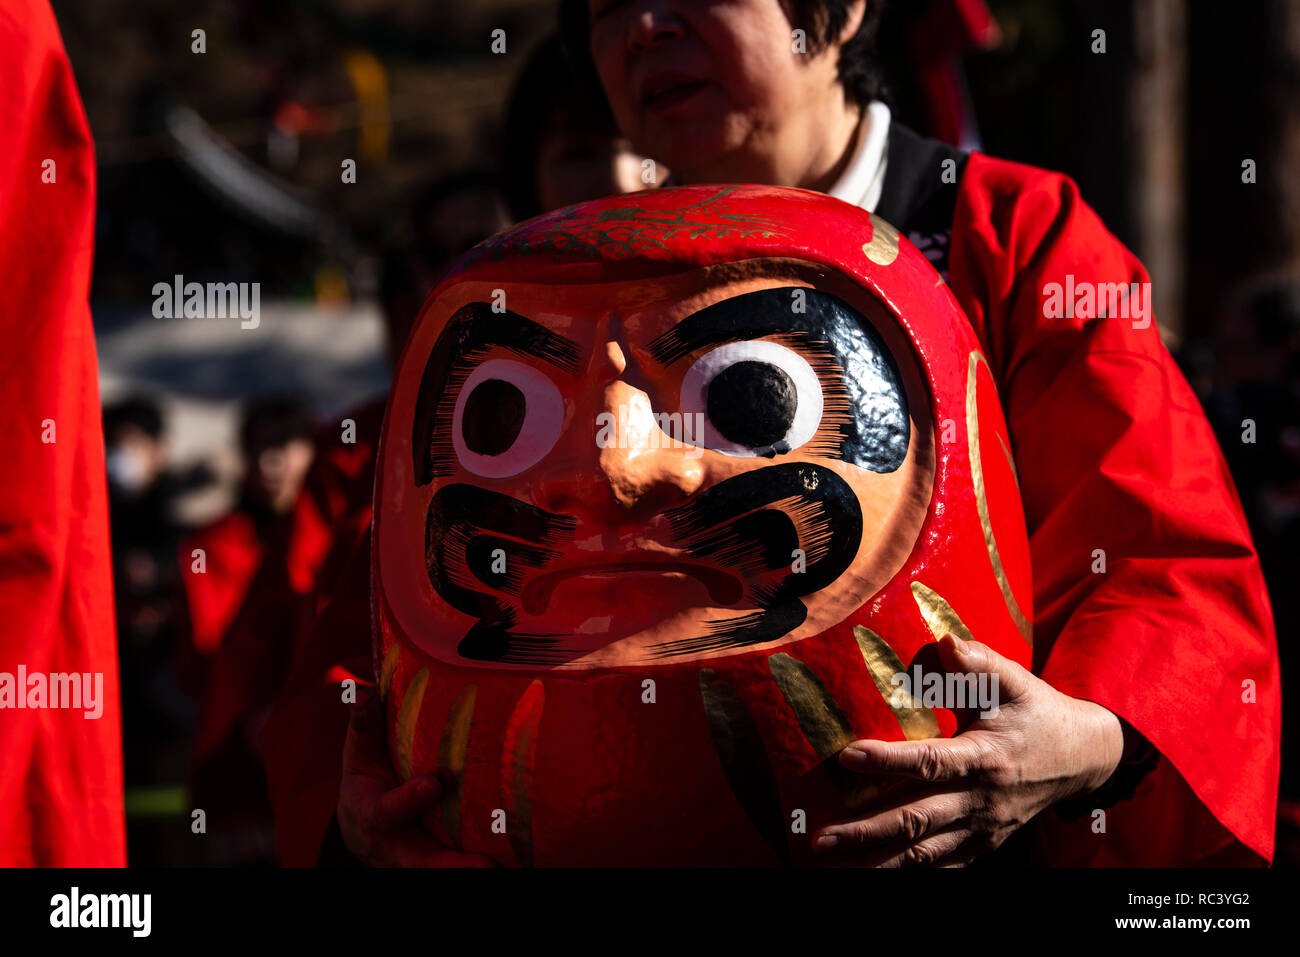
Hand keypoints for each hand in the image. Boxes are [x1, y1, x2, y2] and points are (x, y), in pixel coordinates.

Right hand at [337, 689, 497, 866]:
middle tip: (485, 865)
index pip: (388, 811)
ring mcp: (420, 859)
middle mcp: (397, 845)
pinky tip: (518, 860)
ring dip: (473, 869)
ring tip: (506, 865)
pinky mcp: (441, 862)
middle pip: (423, 861)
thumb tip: (362, 690)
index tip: (432, 784)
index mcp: (373, 814)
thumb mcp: (358, 756)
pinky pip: (461, 865)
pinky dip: (483, 864)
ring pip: (445, 870)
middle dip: (452, 865)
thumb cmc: (367, 782)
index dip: (409, 800)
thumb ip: (364, 727)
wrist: (363, 830)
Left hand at [812, 633, 1124, 866]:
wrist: (1083, 757)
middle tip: (823, 838)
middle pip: (917, 820)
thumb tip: (944, 638)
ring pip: (925, 852)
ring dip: (879, 860)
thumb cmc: (1039, 713)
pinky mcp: (985, 844)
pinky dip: (910, 871)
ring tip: (836, 861)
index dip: (888, 761)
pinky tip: (873, 872)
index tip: (847, 755)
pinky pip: (943, 864)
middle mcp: (982, 799)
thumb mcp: (1016, 681)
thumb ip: (979, 662)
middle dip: (868, 830)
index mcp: (985, 757)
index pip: (930, 762)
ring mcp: (984, 828)